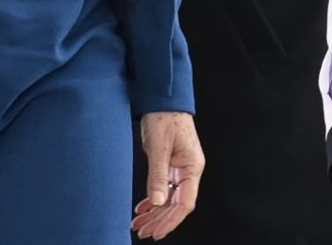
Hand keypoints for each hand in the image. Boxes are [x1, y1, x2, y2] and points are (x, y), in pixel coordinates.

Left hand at [132, 111, 203, 239]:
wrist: (163, 99)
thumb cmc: (165, 117)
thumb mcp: (159, 147)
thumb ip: (158, 175)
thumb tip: (157, 202)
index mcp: (192, 167)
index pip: (185, 202)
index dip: (171, 220)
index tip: (156, 232)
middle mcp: (189, 170)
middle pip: (176, 204)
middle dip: (160, 220)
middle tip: (143, 231)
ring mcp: (180, 168)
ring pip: (169, 198)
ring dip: (155, 213)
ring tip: (139, 224)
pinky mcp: (171, 165)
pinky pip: (164, 188)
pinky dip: (154, 200)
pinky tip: (143, 208)